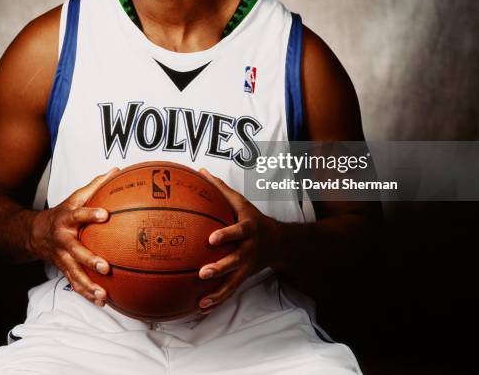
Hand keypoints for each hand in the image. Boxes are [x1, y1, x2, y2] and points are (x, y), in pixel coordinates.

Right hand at [28, 167, 120, 306]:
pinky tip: (101, 301)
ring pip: (74, 273)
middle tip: (105, 266)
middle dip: (90, 259)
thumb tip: (117, 171)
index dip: (91, 214)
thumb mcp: (76, 197)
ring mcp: (62, 257)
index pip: (79, 214)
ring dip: (88, 285)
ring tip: (103, 294)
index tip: (105, 215)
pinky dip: (86, 293)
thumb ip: (96, 185)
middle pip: (76, 251)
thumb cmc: (63, 212)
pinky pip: (75, 283)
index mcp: (67, 219)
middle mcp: (63, 240)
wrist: (35, 232)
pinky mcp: (63, 269)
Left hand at [197, 168, 280, 312]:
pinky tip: (201, 306)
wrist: (279, 242)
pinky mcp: (245, 277)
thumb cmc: (253, 218)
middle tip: (203, 272)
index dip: (227, 235)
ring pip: (234, 281)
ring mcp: (248, 266)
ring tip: (202, 299)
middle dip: (221, 267)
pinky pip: (231, 290)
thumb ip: (220, 188)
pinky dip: (218, 299)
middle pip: (236, 260)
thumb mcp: (240, 202)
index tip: (212, 239)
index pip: (238, 232)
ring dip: (219, 291)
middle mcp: (250, 249)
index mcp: (248, 229)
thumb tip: (199, 171)